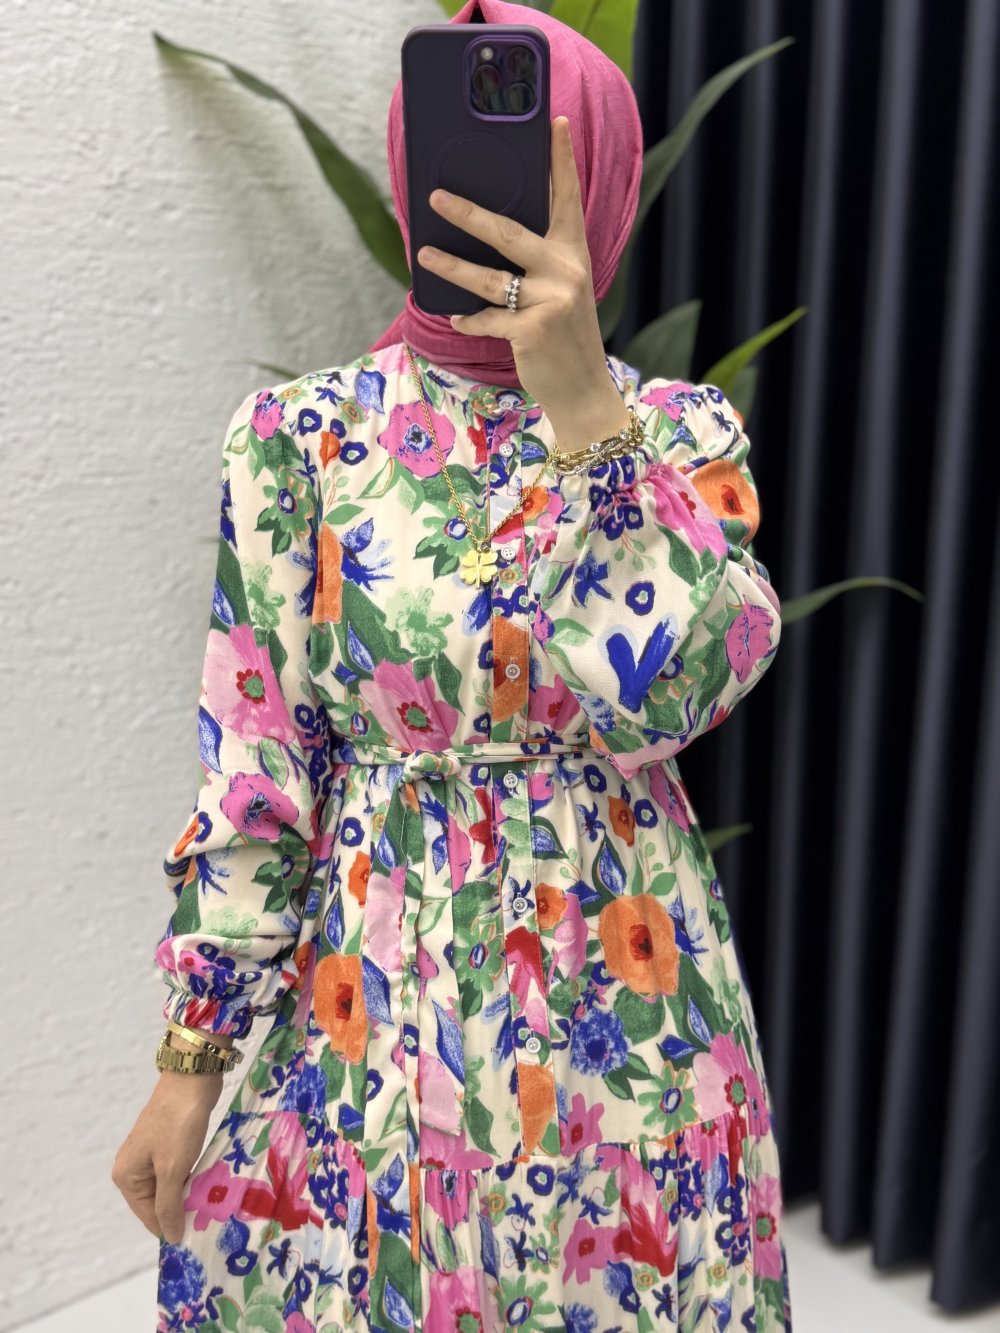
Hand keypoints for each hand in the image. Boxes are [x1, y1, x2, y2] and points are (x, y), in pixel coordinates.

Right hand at [111, 1072, 222, 1243]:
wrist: (191, 1078)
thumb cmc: (178, 1124)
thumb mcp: (172, 1169)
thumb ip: (168, 1205)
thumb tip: (169, 1238)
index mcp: (126, 1176)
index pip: (149, 1216)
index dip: (171, 1228)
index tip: (196, 1240)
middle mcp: (133, 1167)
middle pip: (158, 1203)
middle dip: (182, 1210)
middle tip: (209, 1222)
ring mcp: (150, 1154)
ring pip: (171, 1187)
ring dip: (189, 1194)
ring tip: (212, 1206)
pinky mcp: (167, 1143)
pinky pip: (178, 1171)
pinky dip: (192, 1178)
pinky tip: (209, 1184)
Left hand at [417, 115, 628, 452]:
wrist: (585, 390)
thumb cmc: (566, 339)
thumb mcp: (564, 293)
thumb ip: (540, 265)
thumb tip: (491, 239)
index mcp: (574, 256)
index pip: (567, 200)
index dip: (561, 162)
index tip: (556, 123)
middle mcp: (565, 272)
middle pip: (508, 232)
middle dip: (468, 214)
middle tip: (436, 196)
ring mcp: (550, 302)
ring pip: (488, 278)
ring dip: (451, 266)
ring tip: (423, 253)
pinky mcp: (532, 331)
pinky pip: (487, 319)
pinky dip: (470, 320)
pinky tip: (457, 318)